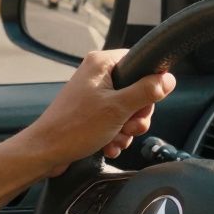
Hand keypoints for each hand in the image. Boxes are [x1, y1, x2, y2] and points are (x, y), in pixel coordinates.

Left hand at [17, 50, 175, 171]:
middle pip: (137, 89)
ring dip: (127, 129)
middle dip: (137, 115)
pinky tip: (109, 145)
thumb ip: (147, 92)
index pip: (139, 62)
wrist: (46, 152)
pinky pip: (115, 120)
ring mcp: (93, 94)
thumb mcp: (118, 109)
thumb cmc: (74, 128)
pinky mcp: (90, 112)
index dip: (149, 83)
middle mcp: (97, 75)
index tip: (146, 102)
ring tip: (116, 138)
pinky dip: (116, 134)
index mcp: (102, 63)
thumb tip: (168, 79)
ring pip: (128, 108)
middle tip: (128, 126)